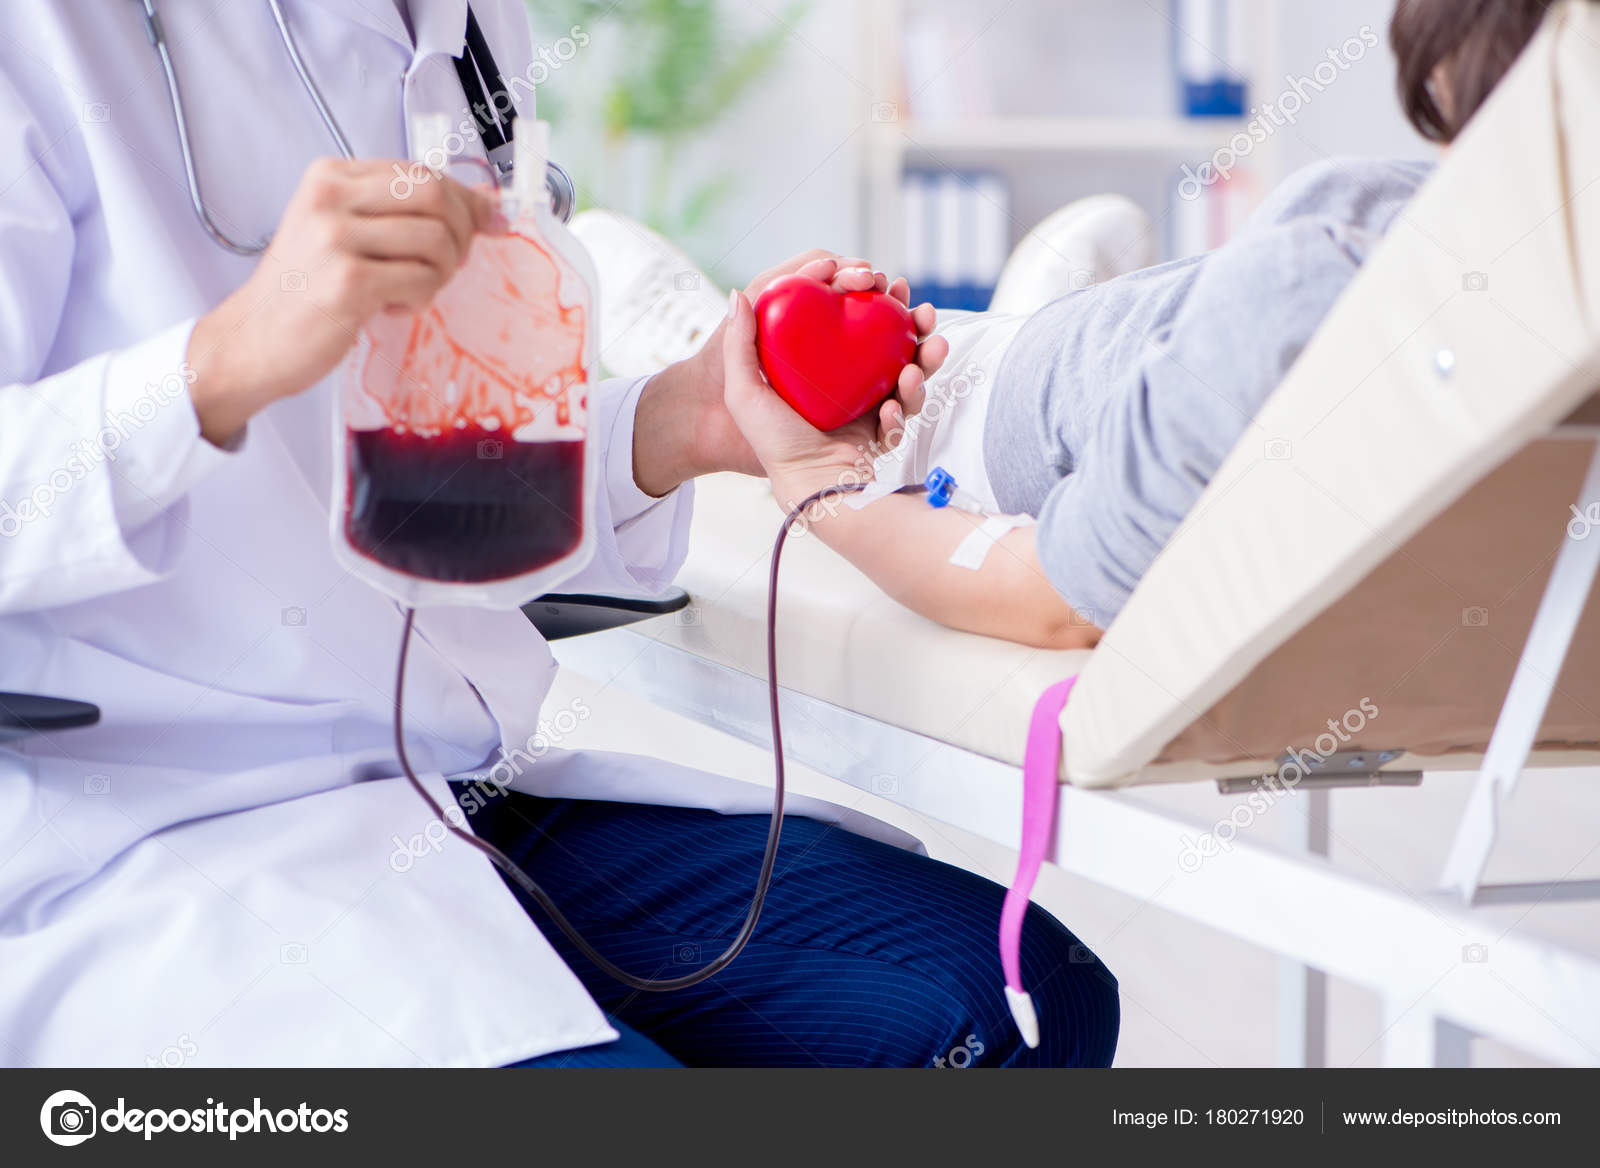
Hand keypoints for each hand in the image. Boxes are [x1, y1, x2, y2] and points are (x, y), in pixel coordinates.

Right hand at [187, 159, 500, 444]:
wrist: (255, 338)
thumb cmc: (305, 290)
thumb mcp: (342, 233)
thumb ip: (400, 213)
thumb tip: (488, 208)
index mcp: (330, 177)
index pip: (420, 172)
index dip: (465, 199)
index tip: (487, 223)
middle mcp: (330, 198)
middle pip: (434, 195)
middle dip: (461, 233)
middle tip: (449, 265)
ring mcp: (336, 238)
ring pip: (435, 239)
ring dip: (440, 273)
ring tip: (411, 291)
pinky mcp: (348, 281)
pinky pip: (422, 279)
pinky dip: (420, 298)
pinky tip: (391, 308)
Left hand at [632, 250, 948, 494]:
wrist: (808, 488)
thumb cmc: (773, 443)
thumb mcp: (745, 392)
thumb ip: (739, 343)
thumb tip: (739, 294)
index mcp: (815, 362)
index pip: (845, 317)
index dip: (866, 294)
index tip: (876, 280)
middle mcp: (843, 379)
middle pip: (886, 339)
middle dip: (911, 322)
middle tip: (920, 311)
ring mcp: (867, 404)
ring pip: (907, 370)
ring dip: (924, 358)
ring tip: (929, 351)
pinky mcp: (883, 429)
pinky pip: (903, 411)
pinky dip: (903, 408)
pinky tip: (890, 412)